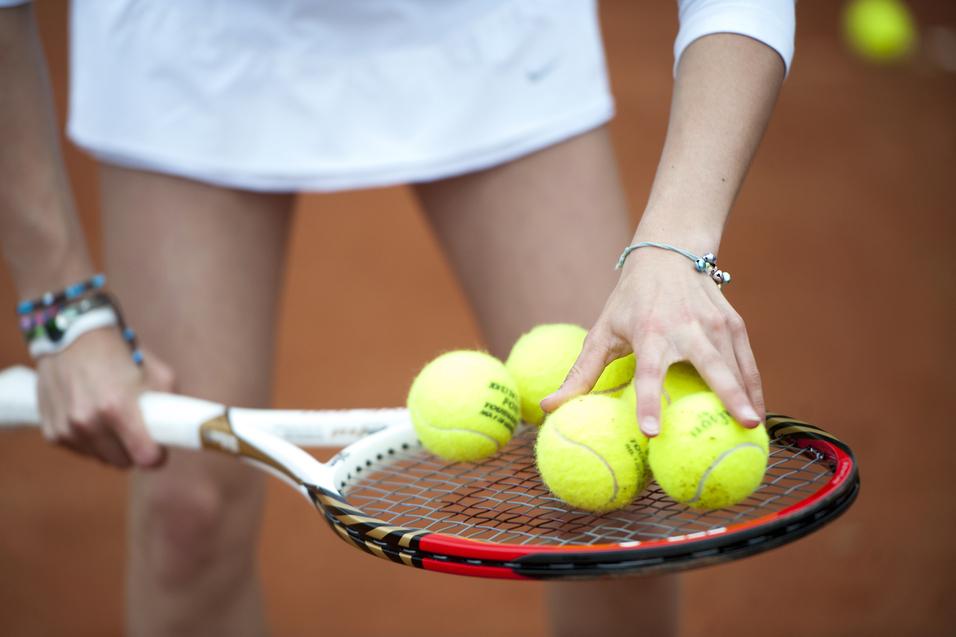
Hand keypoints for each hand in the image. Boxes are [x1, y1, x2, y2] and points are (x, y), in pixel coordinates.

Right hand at [36, 327, 174, 467]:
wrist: (73, 337)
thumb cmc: (121, 353)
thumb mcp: (158, 373)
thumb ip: (171, 404)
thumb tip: (181, 429)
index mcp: (117, 408)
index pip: (145, 457)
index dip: (158, 456)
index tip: (161, 450)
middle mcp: (88, 422)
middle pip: (124, 462)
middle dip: (134, 450)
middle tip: (138, 429)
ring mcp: (67, 429)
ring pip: (102, 459)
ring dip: (112, 446)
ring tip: (114, 419)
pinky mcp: (52, 432)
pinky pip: (81, 451)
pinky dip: (91, 441)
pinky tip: (93, 417)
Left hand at [540, 247, 764, 436]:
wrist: (669, 253)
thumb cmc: (630, 301)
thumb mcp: (602, 332)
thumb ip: (580, 373)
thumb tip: (547, 408)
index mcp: (650, 332)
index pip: (648, 372)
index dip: (647, 402)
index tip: (651, 432)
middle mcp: (687, 327)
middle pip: (712, 365)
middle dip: (729, 394)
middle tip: (743, 425)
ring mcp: (715, 324)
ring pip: (737, 365)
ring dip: (748, 397)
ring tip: (755, 431)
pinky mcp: (734, 323)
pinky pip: (747, 362)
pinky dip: (754, 387)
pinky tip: (758, 414)